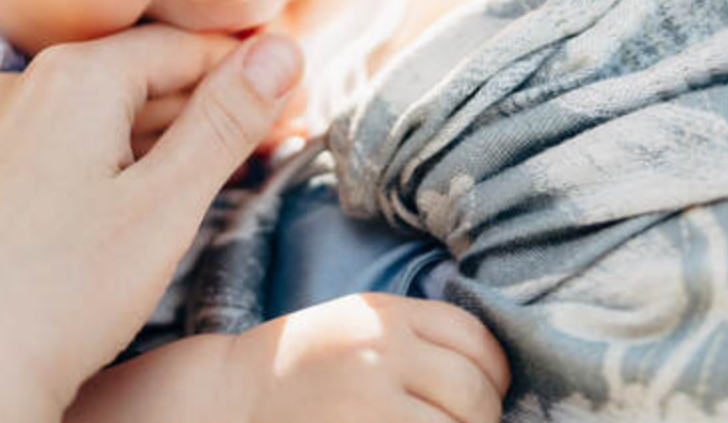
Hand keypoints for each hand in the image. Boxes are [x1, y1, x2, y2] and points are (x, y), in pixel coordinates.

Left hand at [0, 25, 303, 422]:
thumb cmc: (62, 297)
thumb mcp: (167, 205)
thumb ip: (227, 118)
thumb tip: (284, 46)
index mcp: (72, 76)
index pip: (181, 48)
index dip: (243, 73)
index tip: (289, 103)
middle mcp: (14, 84)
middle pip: (130, 77)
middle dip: (198, 108)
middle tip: (260, 147)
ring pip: (81, 113)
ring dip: (143, 136)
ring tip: (194, 177)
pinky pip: (34, 144)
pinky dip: (84, 159)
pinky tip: (108, 203)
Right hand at [227, 292, 510, 422]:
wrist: (231, 399)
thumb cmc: (303, 365)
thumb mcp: (358, 325)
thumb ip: (416, 335)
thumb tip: (489, 374)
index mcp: (385, 314)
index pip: (475, 338)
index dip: (497, 372)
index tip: (491, 393)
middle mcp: (381, 353)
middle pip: (474, 393)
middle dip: (484, 419)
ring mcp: (369, 405)